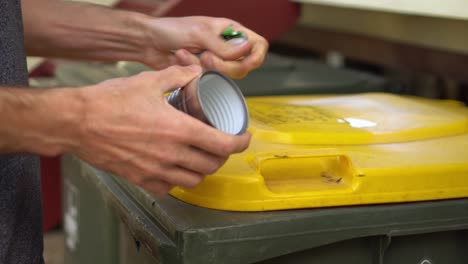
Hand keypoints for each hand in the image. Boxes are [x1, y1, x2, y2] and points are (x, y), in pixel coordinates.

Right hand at [72, 65, 250, 194]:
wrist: (77, 123)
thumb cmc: (109, 102)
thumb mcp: (148, 81)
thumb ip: (178, 76)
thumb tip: (196, 73)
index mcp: (178, 130)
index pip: (223, 145)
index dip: (240, 143)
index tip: (244, 137)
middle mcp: (171, 155)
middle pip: (212, 165)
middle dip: (223, 155)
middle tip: (221, 144)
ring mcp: (156, 171)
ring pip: (194, 180)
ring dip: (203, 169)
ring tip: (201, 157)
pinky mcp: (141, 179)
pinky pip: (170, 188)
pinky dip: (179, 180)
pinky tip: (176, 167)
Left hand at [141, 16, 267, 77]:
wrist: (149, 41)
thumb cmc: (172, 29)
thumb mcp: (200, 34)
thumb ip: (224, 46)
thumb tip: (247, 49)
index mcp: (230, 31)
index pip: (258, 45)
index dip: (256, 55)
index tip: (245, 61)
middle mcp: (227, 46)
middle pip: (244, 66)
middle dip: (224, 66)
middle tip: (206, 56)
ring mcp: (216, 60)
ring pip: (226, 75)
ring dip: (206, 67)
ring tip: (190, 54)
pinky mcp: (204, 72)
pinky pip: (209, 79)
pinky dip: (194, 70)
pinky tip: (181, 58)